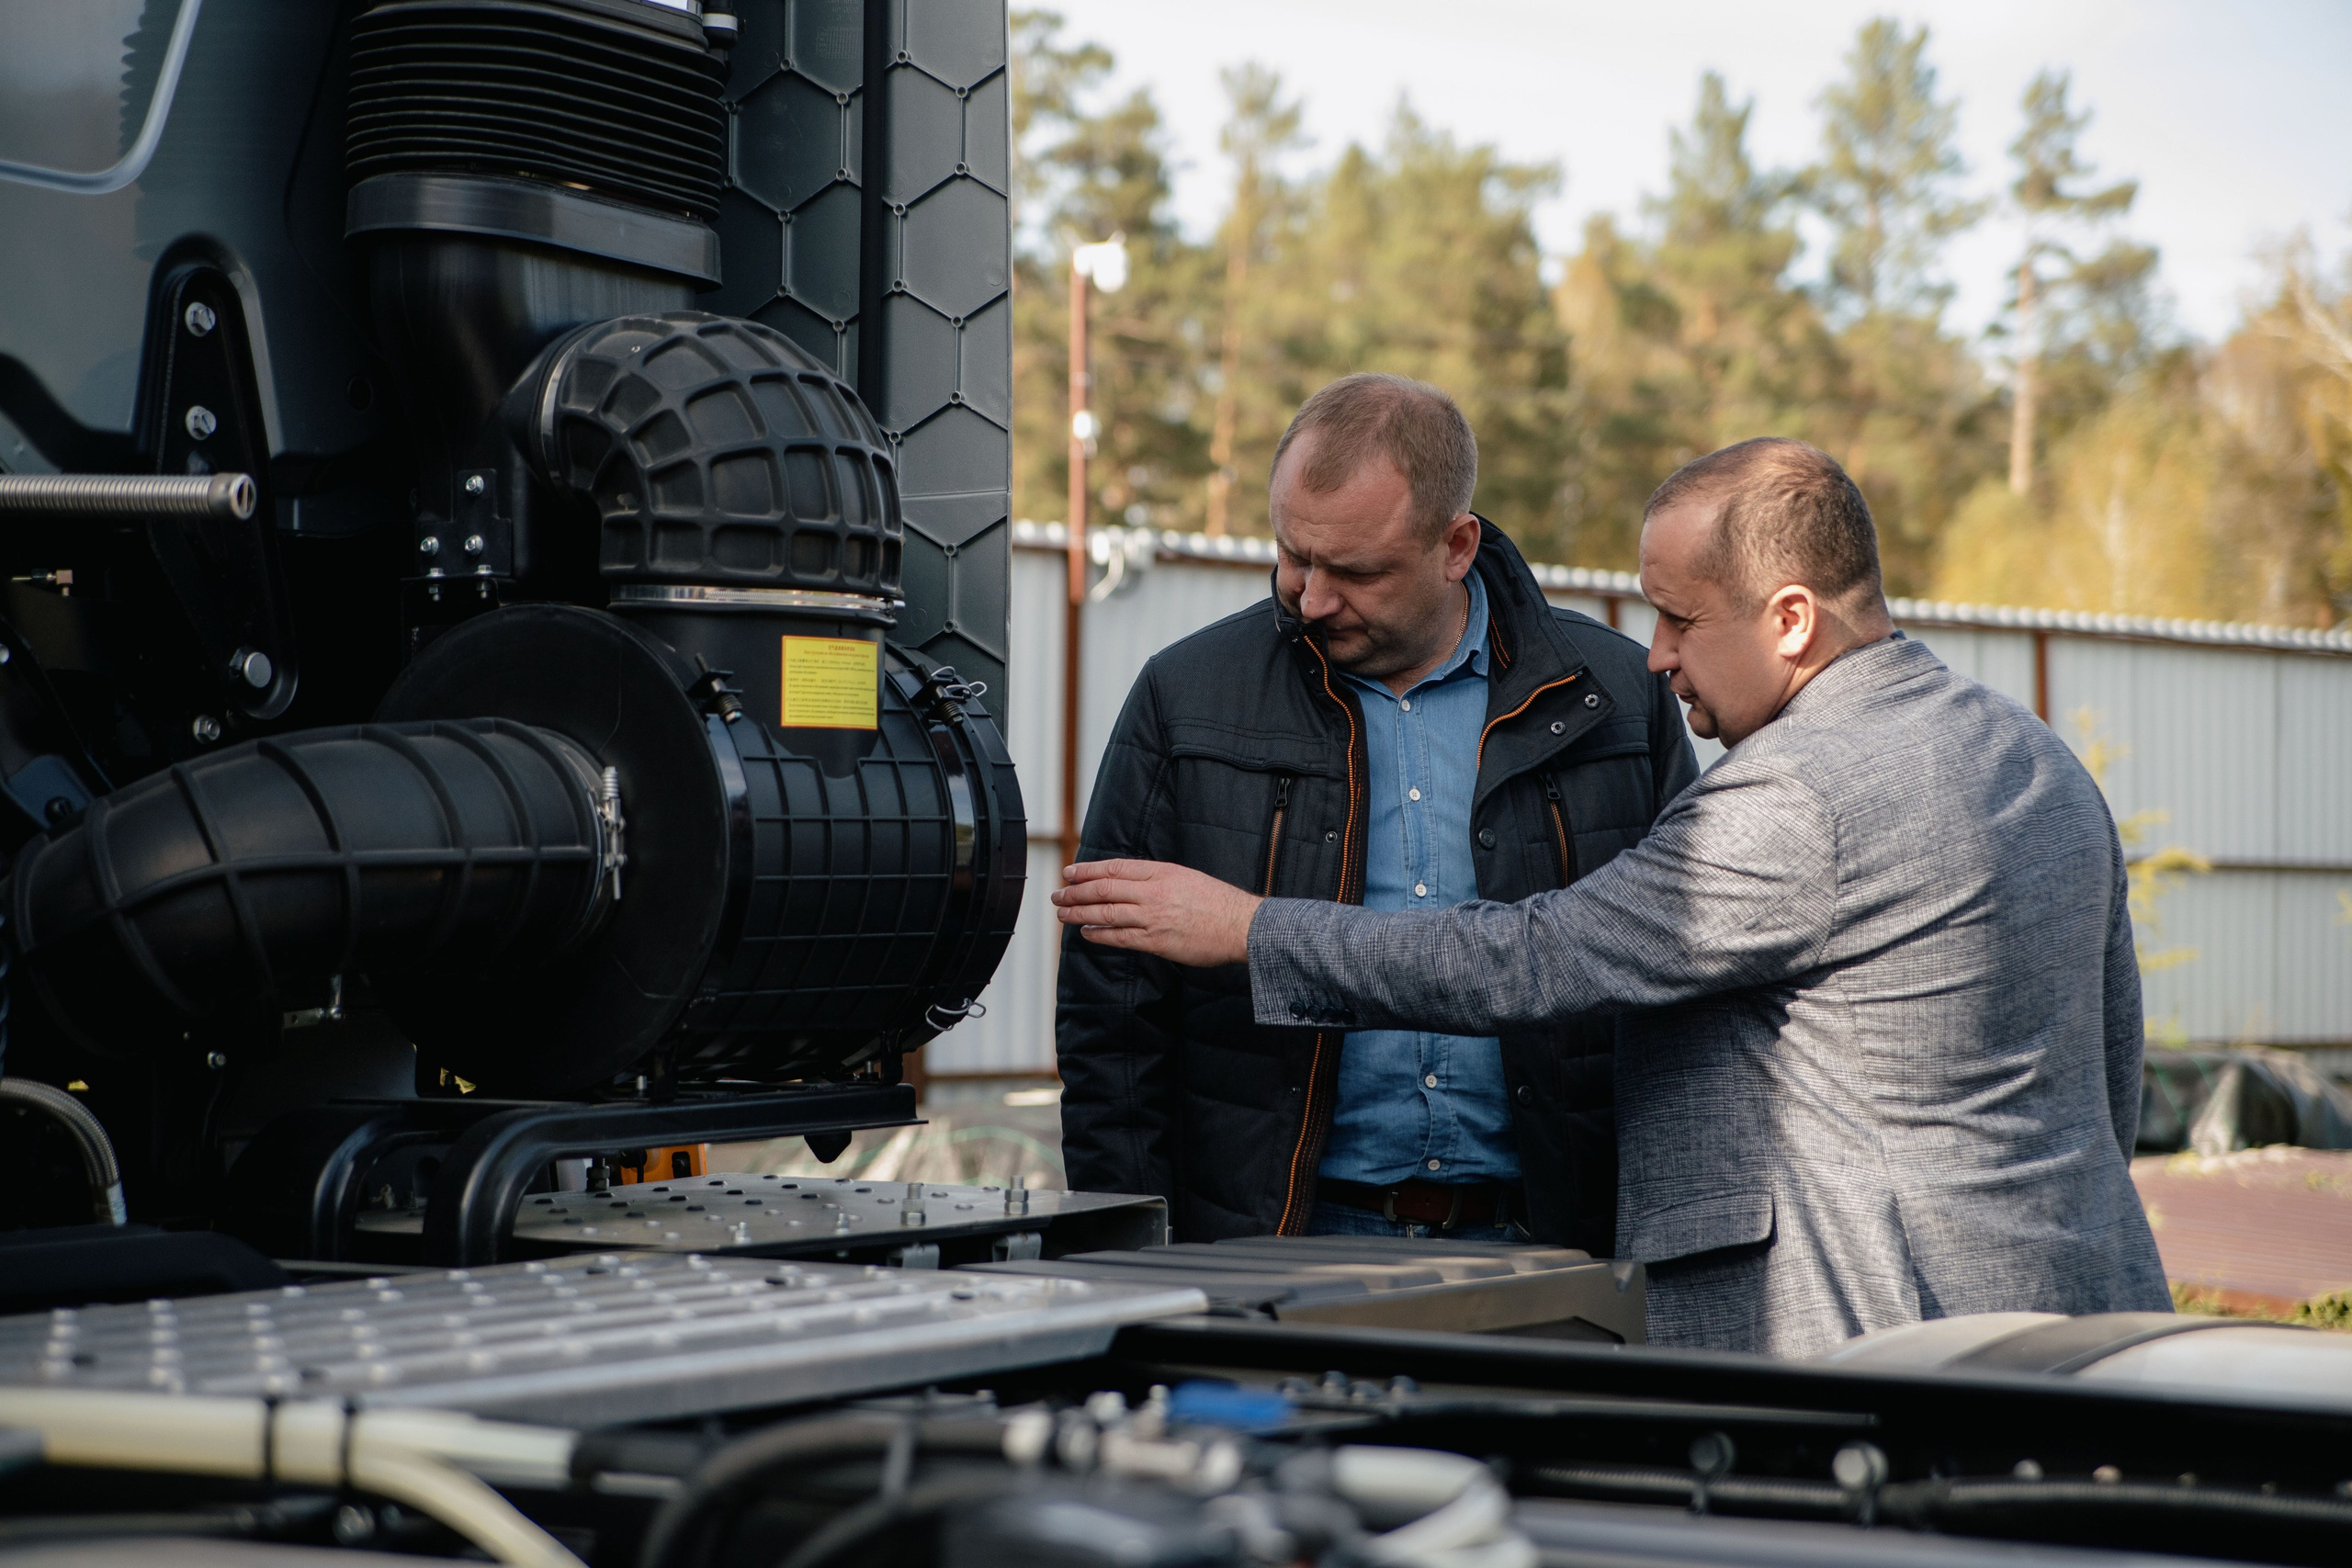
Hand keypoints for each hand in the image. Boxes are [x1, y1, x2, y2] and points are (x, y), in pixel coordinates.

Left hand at [1050, 859, 1261, 966]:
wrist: (1240, 925)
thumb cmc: (1218, 903)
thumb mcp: (1186, 877)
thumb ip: (1158, 879)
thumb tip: (1131, 883)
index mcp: (1161, 872)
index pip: (1114, 868)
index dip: (1087, 870)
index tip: (1069, 872)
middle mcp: (1153, 892)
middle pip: (1103, 889)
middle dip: (1076, 892)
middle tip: (1058, 894)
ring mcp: (1152, 917)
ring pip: (1105, 913)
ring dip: (1079, 913)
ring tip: (1063, 913)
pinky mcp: (1155, 941)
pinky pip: (1119, 937)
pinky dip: (1099, 934)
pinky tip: (1086, 932)